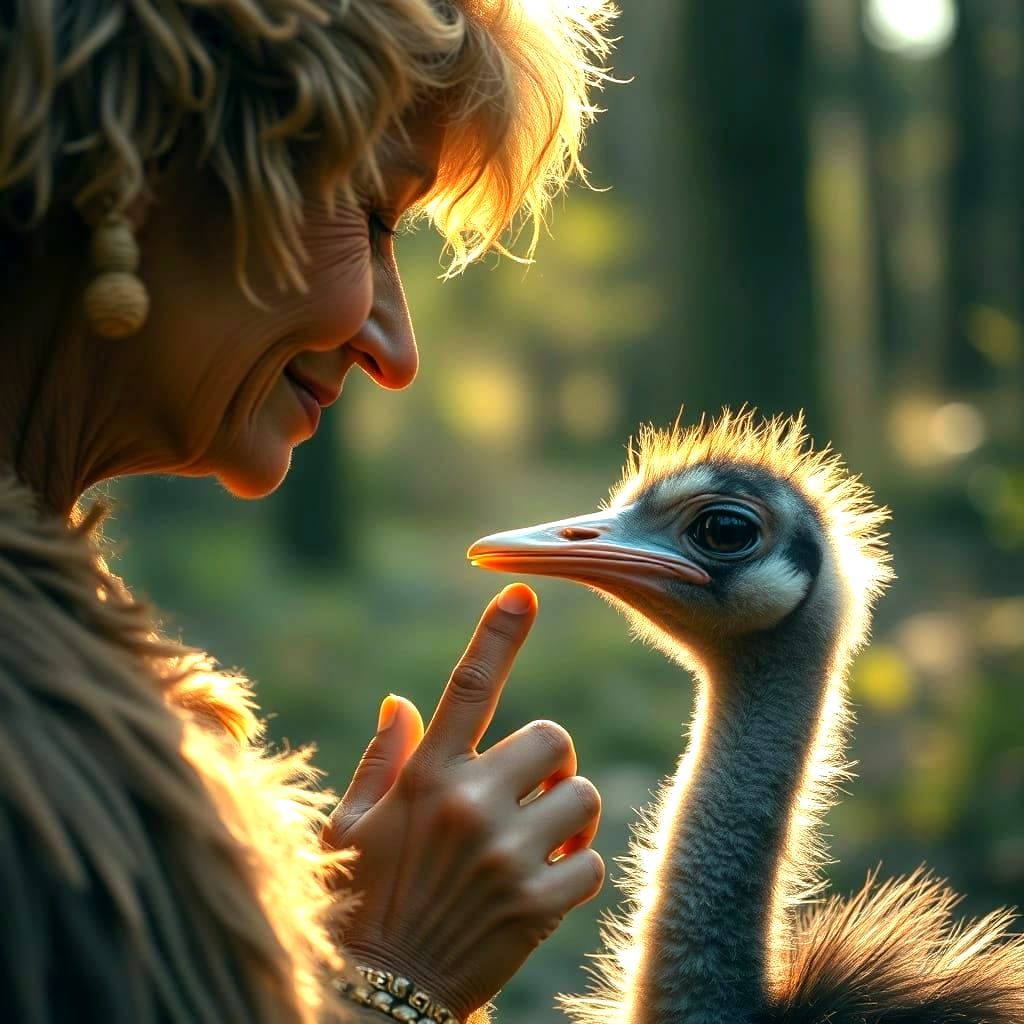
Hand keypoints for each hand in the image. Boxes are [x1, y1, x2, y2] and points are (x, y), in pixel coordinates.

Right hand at [323, 583, 604, 1019]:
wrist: (380, 998)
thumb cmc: (358, 906)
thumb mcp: (349, 830)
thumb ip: (382, 762)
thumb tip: (402, 701)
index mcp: (424, 778)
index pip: (468, 688)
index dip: (497, 634)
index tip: (522, 592)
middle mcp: (467, 805)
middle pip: (553, 738)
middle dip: (549, 760)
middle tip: (530, 790)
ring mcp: (506, 855)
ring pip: (583, 794)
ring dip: (567, 814)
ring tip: (535, 842)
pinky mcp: (537, 905)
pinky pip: (591, 859)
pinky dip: (575, 868)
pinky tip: (541, 886)